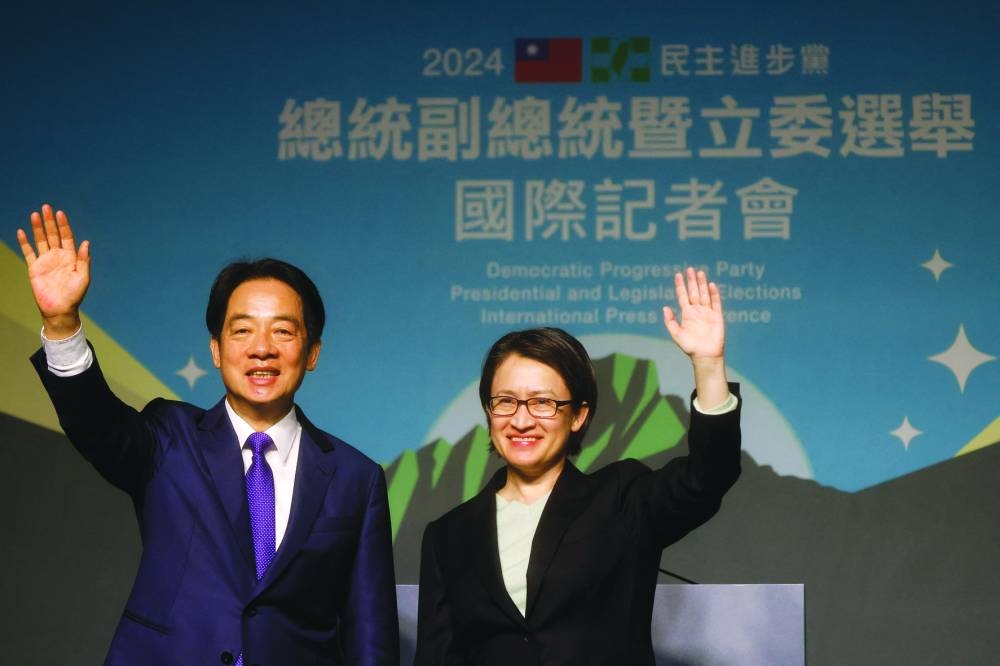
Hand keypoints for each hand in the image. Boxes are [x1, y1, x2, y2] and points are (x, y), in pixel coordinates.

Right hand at [16, 204, 89, 338]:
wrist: (59, 309)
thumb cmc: (74, 295)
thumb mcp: (83, 277)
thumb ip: (84, 260)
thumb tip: (86, 242)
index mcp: (71, 257)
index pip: (67, 237)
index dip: (63, 225)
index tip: (60, 213)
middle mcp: (58, 256)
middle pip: (53, 235)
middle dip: (50, 221)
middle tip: (46, 207)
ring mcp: (45, 261)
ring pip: (40, 240)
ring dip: (38, 228)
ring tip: (35, 214)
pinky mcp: (34, 268)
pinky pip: (28, 252)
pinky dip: (24, 242)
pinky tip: (21, 231)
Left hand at [662, 267, 723, 359]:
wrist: (705, 355)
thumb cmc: (690, 347)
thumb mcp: (676, 334)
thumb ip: (670, 321)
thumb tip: (665, 307)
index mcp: (686, 314)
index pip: (683, 296)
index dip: (680, 286)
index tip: (678, 275)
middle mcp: (697, 311)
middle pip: (694, 292)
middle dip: (692, 281)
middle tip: (689, 269)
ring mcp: (707, 313)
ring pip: (704, 295)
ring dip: (702, 284)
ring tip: (700, 273)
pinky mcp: (717, 316)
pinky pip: (716, 303)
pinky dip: (714, 294)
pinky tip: (711, 285)